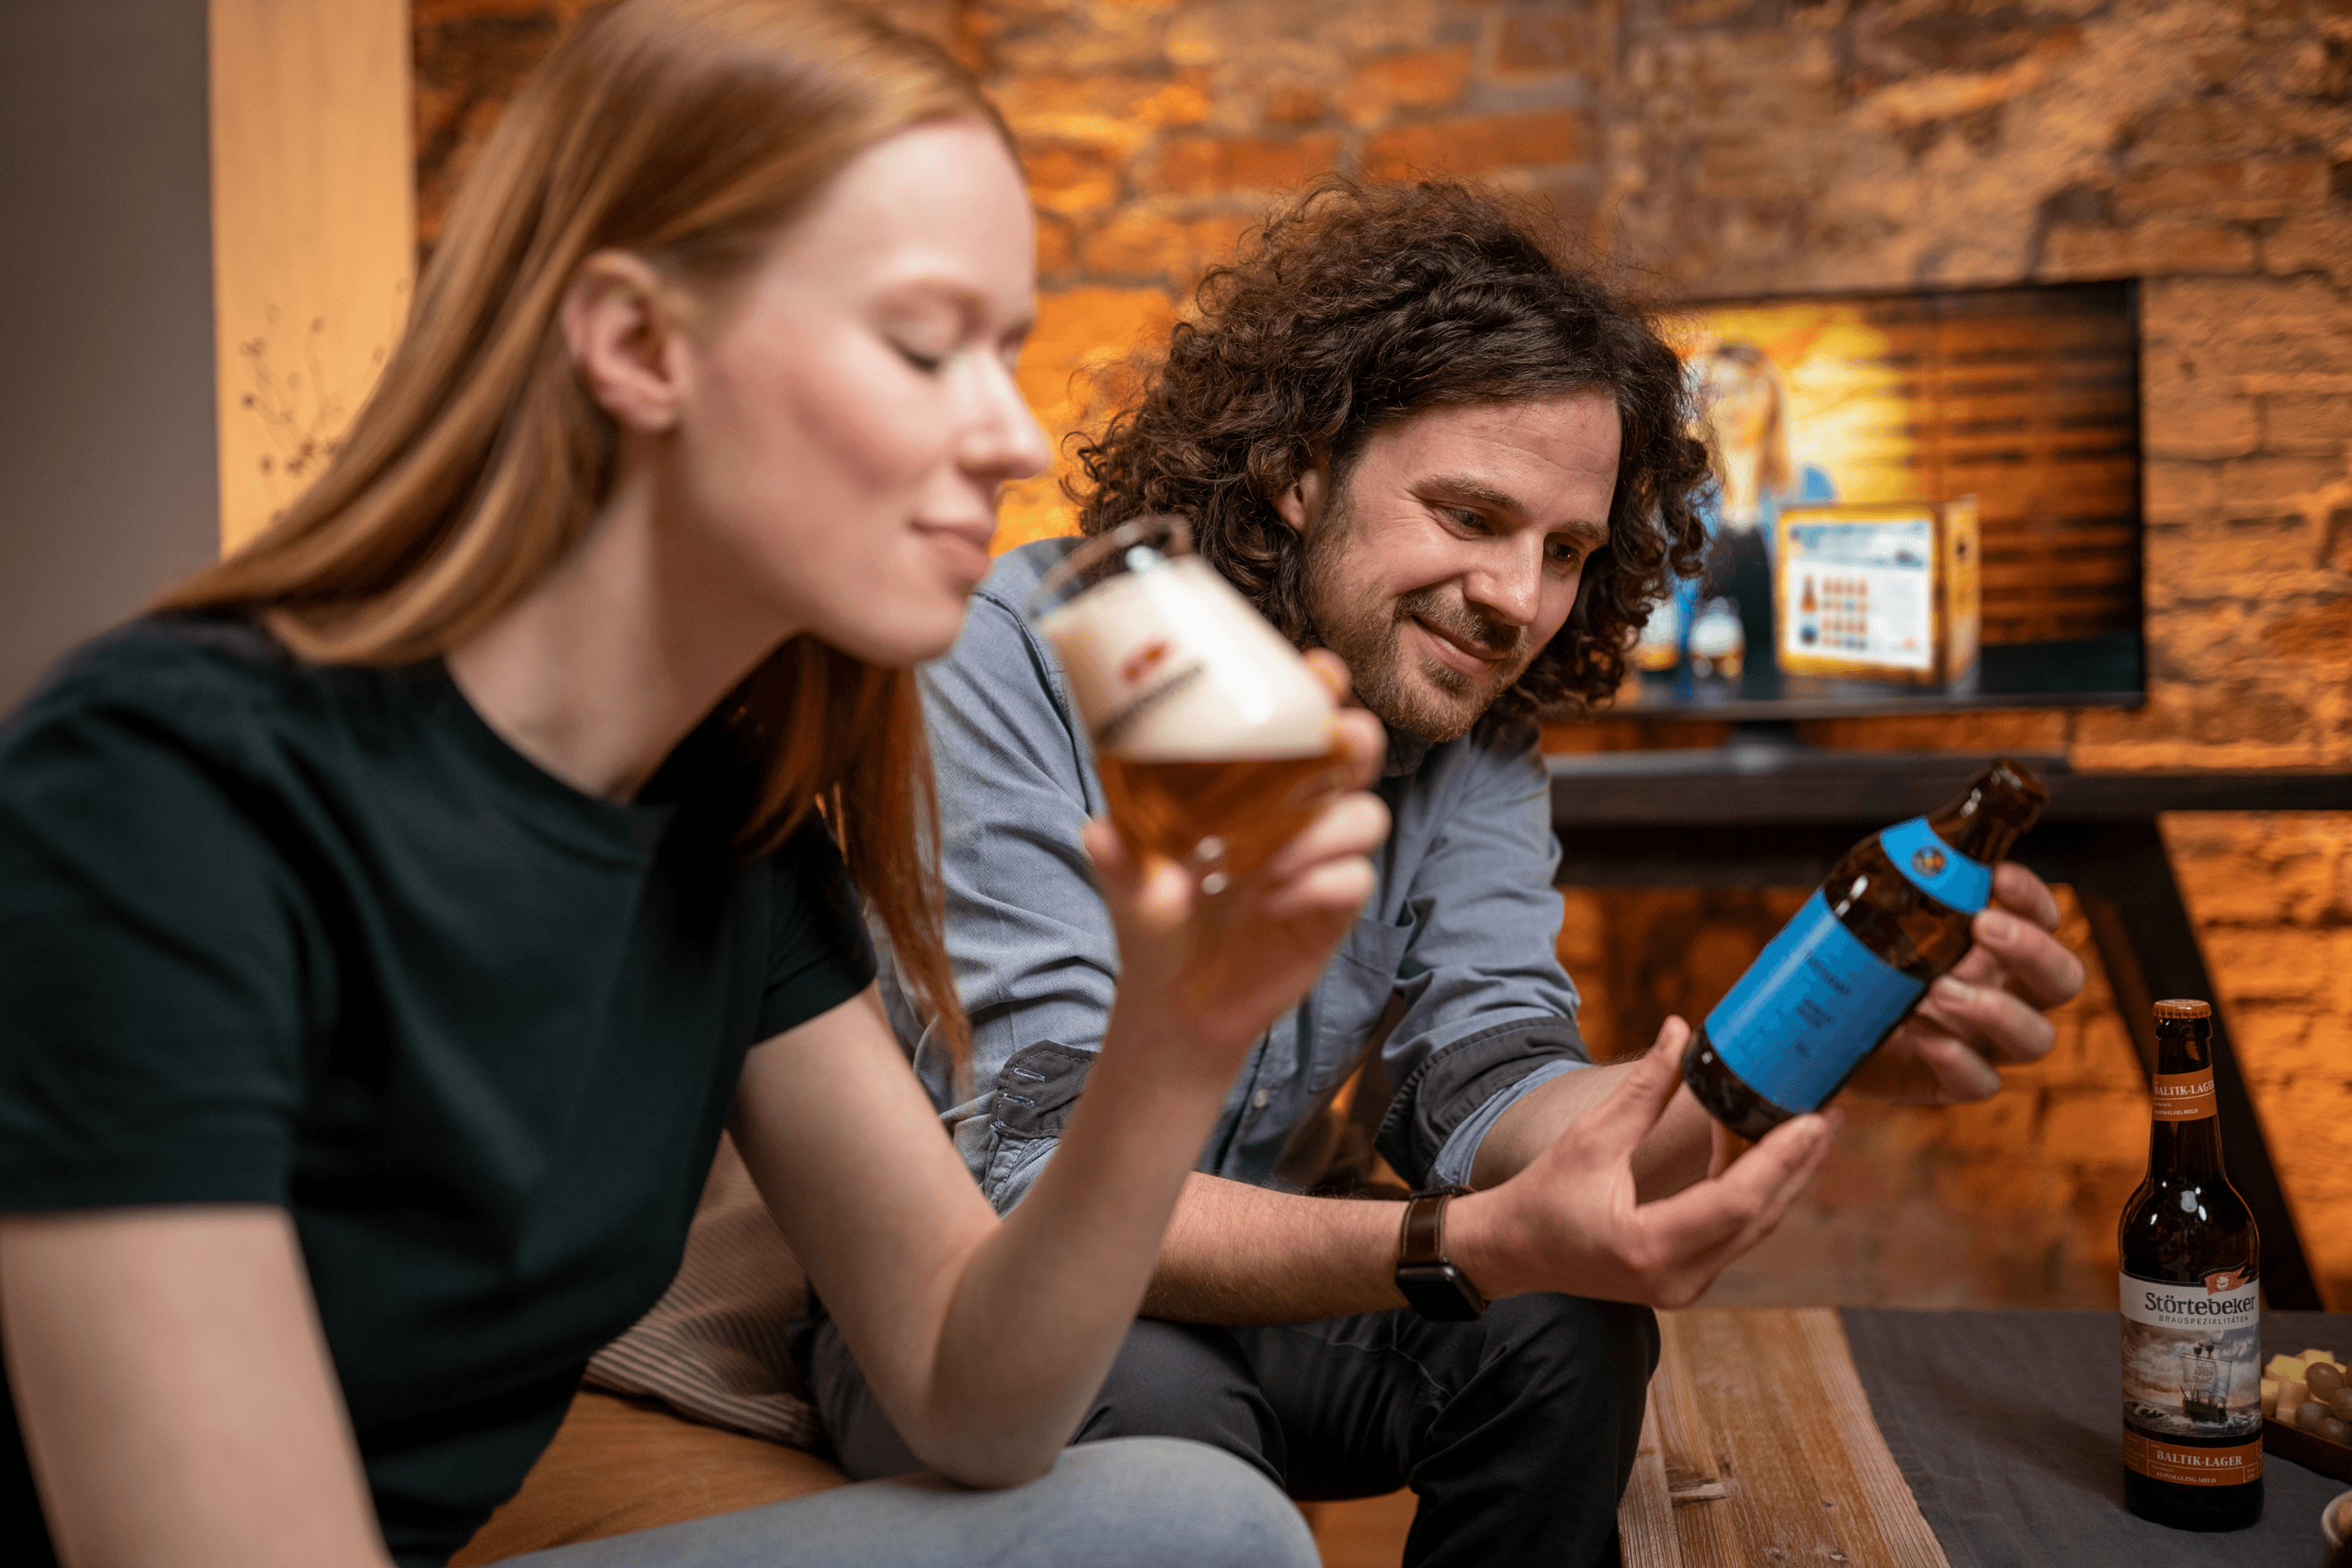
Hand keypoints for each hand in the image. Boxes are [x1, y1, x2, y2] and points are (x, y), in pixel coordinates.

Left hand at [1087, 651, 1388, 1067]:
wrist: (1175, 1005)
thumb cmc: (1156, 922)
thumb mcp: (1130, 883)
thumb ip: (1119, 855)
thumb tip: (1098, 828)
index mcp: (1256, 787)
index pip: (1301, 724)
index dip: (1321, 691)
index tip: (1317, 671)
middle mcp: (1298, 814)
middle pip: (1358, 755)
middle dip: (1355, 740)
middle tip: (1331, 744)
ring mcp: (1320, 861)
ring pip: (1367, 816)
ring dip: (1324, 829)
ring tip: (1268, 864)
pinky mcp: (1332, 911)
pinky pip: (1356, 879)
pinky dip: (1318, 883)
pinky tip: (1271, 903)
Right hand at [1455, 1019, 1838, 1309]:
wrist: (1515, 1251)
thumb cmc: (1544, 1196)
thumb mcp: (1590, 1138)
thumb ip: (1643, 1089)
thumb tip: (1679, 1030)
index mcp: (1649, 1245)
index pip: (1736, 1201)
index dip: (1780, 1158)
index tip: (1813, 1117)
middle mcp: (1676, 1278)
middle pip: (1759, 1217)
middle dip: (1799, 1163)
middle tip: (1830, 1112)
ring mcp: (1685, 1286)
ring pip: (1755, 1228)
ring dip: (1784, 1177)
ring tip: (1811, 1127)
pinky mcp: (1687, 1280)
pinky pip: (1736, 1232)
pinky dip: (1753, 1191)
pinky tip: (1758, 1148)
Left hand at [1844, 861, 2087, 1103]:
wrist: (1814, 1025)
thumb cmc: (1855, 964)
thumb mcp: (1877, 917)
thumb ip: (1903, 886)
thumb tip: (1916, 852)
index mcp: (1994, 951)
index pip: (2044, 921)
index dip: (2033, 898)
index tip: (1998, 876)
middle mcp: (2002, 994)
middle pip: (2062, 980)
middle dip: (2033, 949)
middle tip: (1982, 926)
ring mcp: (1981, 1042)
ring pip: (2035, 1038)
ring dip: (1995, 1009)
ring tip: (1938, 987)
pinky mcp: (1949, 1082)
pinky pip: (1980, 1082)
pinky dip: (1955, 1058)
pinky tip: (1919, 1034)